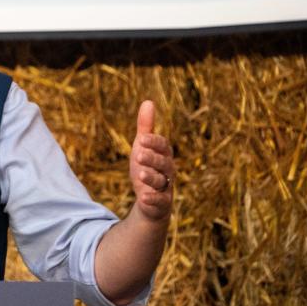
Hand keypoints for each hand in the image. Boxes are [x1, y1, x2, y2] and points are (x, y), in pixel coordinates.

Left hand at [129, 100, 174, 221]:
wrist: (149, 200)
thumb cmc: (147, 168)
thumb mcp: (142, 147)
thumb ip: (145, 127)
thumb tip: (148, 101)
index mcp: (164, 155)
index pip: (163, 146)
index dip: (154, 142)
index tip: (142, 138)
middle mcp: (168, 171)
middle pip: (164, 163)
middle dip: (152, 158)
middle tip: (138, 154)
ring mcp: (166, 187)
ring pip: (161, 181)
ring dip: (151, 177)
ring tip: (139, 174)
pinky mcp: (161, 204)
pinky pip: (160, 201)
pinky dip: (152, 199)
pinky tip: (143, 197)